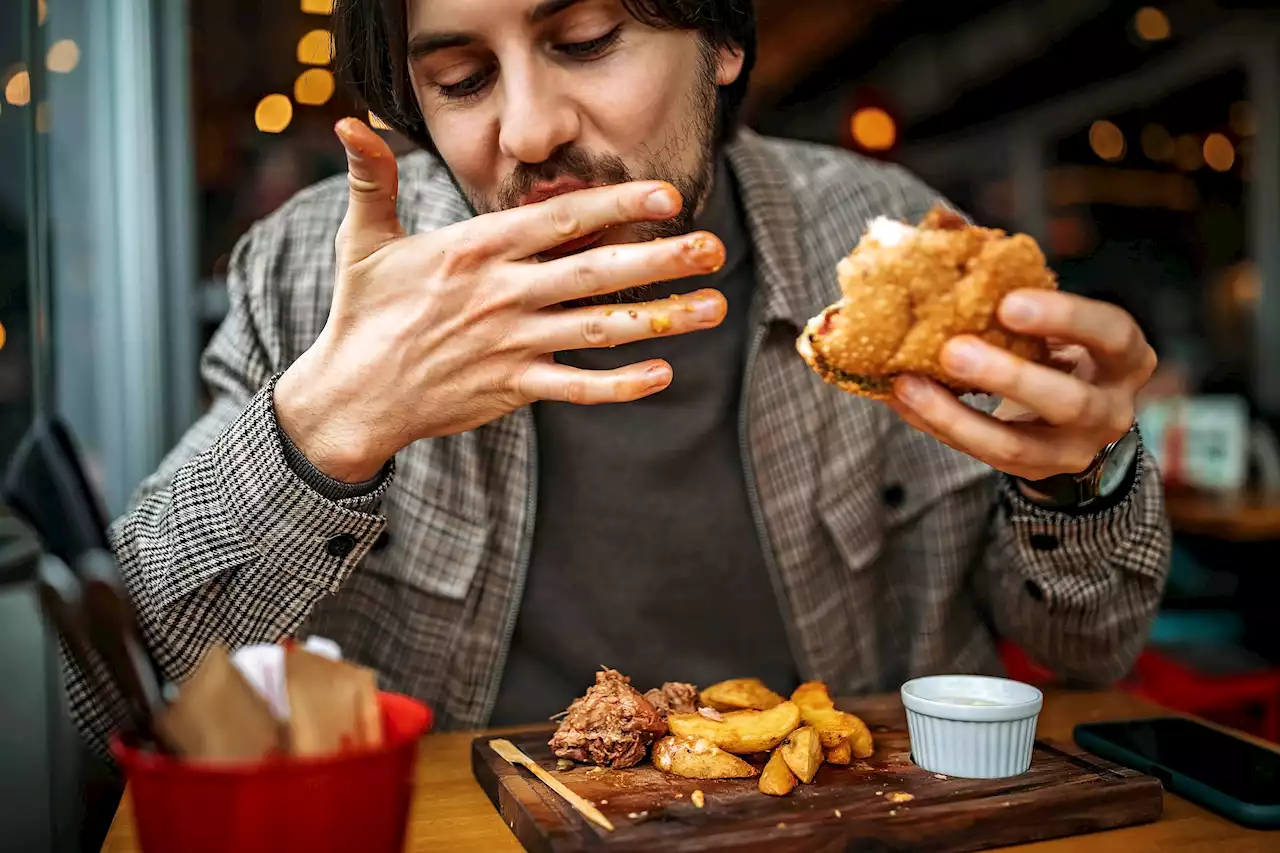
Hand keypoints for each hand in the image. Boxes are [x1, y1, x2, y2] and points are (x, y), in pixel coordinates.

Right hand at [275, 118, 727, 481]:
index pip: (559, 218)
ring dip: (661, 318)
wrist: (352, 394)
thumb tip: (352, 122)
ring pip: (599, 329)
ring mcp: (511, 344)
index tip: (666, 195)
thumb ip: (372, 177)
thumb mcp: (363, 237)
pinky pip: (577, 388)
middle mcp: (501, 294)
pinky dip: (619, 386)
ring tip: (714, 306)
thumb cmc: (363, 311)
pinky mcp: (512, 388)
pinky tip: (664, 374)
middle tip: (713, 248)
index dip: (615, 204)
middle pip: (595, 270)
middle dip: (660, 258)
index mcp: (475, 249)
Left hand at [886, 289, 1156, 481]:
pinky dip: (937, 425)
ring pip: (1014, 445)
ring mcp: (1070, 450)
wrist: (1073, 423)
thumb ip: (1012, 282)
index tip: (1008, 301)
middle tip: (952, 348)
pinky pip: (978, 455)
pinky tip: (902, 398)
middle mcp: (1109, 410)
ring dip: (956, 416)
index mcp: (1125, 357)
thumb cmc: (1056, 349)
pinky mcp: (1029, 473)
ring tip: (909, 385)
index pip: (1112, 334)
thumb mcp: (1053, 320)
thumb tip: (946, 225)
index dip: (1065, 317)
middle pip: (1068, 400)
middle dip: (1009, 376)